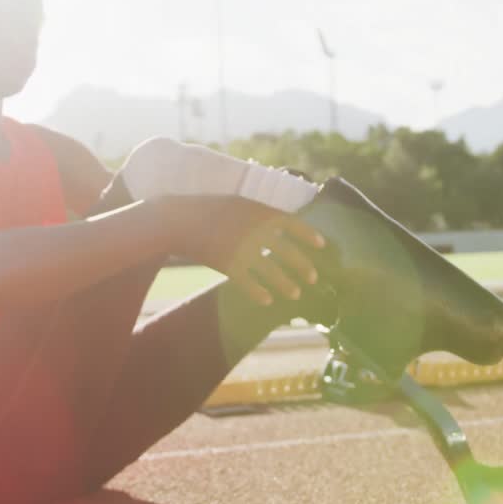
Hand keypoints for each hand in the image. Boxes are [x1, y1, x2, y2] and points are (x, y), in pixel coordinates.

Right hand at [158, 194, 326, 305]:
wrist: (180, 220)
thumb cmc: (210, 209)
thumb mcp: (239, 203)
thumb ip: (260, 213)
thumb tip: (281, 222)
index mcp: (261, 213)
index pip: (294, 224)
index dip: (309, 235)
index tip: (322, 245)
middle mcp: (257, 232)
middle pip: (288, 252)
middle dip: (303, 266)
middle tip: (312, 278)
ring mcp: (243, 250)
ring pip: (272, 272)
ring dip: (285, 284)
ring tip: (295, 294)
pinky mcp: (229, 266)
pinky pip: (249, 284)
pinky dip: (259, 293)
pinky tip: (267, 301)